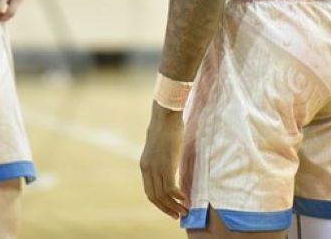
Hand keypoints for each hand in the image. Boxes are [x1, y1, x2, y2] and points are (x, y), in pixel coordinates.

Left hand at [139, 103, 187, 219]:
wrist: (165, 116)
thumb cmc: (165, 128)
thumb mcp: (159, 147)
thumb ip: (160, 159)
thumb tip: (168, 166)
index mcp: (144, 166)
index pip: (150, 192)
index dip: (159, 203)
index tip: (169, 209)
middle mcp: (148, 169)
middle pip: (155, 197)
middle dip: (167, 208)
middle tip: (178, 215)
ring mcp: (156, 168)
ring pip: (164, 195)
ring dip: (175, 205)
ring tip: (184, 211)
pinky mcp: (166, 165)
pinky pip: (171, 188)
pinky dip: (178, 197)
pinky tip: (186, 199)